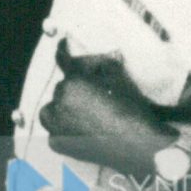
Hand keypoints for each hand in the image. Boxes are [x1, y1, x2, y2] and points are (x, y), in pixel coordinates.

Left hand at [36, 43, 169, 176]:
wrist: (137, 146)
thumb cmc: (131, 111)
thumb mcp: (118, 79)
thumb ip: (102, 65)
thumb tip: (100, 59)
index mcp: (72, 83)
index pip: (63, 61)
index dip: (63, 50)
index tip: (60, 45)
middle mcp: (57, 103)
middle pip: (63, 88)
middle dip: (75, 89)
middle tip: (93, 97)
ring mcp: (54, 126)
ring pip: (54, 110)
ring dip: (64, 108)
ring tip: (86, 115)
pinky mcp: (56, 143)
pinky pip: (56, 130)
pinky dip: (65, 129)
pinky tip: (83, 131)